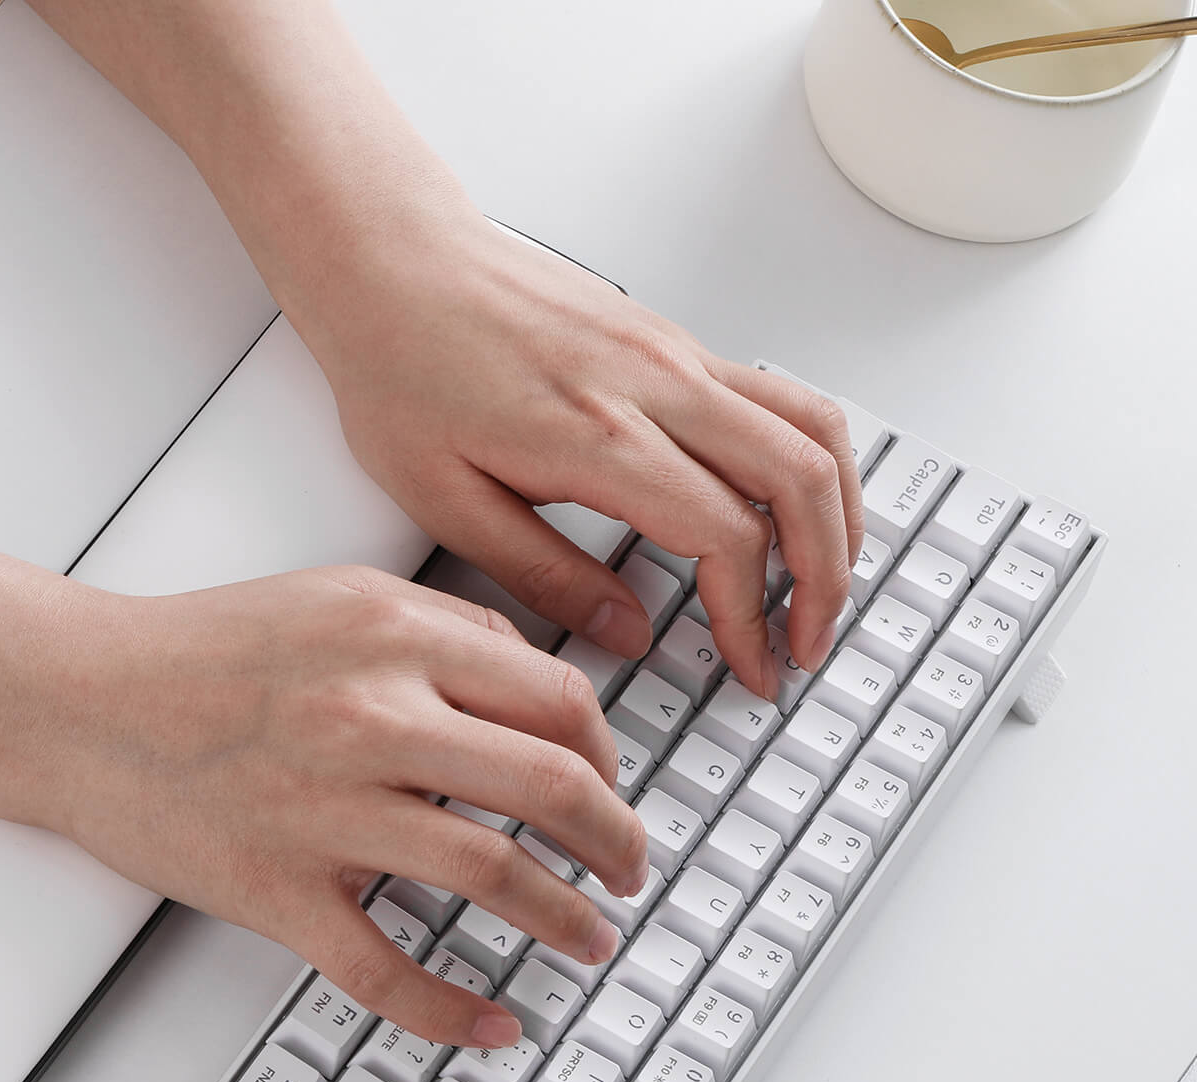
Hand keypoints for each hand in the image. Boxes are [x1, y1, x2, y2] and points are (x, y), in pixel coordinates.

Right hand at [48, 566, 646, 1046]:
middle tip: (630, 871)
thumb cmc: (200, 650)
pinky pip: (384, 969)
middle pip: (549, 787)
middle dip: (617, 841)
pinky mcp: (276, 890)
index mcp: (394, 639)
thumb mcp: (334, 597)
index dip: (608, 757)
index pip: (559, 701)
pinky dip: (451, 1011)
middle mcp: (370, 719)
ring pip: (491, 875)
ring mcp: (324, 812)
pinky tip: (496, 1026)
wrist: (76, 701)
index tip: (611, 790)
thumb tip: (536, 686)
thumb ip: (442, 629)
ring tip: (592, 939)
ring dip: (565, 918)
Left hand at [296, 210, 864, 697]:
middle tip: (807, 644)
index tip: (749, 667)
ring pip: (813, 426)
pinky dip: (811, 459)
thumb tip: (627, 632)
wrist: (393, 263)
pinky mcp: (673, 341)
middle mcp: (657, 383)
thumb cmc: (402, 369)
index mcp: (599, 435)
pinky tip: (795, 506)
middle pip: (800, 478)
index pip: (725, 536)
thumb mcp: (447, 504)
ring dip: (839, 512)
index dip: (751, 616)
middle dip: (824, 576)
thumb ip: (545, 576)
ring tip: (826, 582)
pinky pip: (782, 396)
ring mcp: (675, 354)